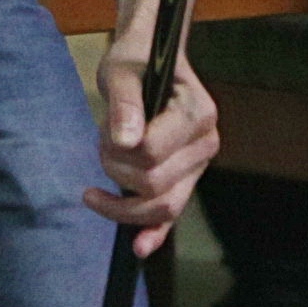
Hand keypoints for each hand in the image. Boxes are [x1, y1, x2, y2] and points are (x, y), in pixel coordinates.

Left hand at [90, 36, 219, 256]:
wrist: (147, 58)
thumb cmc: (136, 59)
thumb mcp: (122, 69)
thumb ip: (125, 103)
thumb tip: (125, 140)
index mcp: (197, 113)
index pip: (152, 152)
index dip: (119, 150)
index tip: (106, 132)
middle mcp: (205, 143)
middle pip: (154, 184)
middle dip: (117, 170)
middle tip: (102, 143)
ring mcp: (197, 165)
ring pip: (162, 207)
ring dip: (122, 197)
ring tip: (105, 168)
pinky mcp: (184, 180)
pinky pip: (171, 214)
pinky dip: (154, 233)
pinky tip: (138, 248)